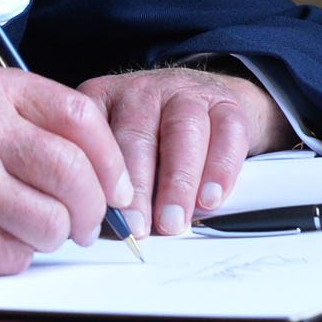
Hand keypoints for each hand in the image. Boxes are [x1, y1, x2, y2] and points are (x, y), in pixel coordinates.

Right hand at [0, 64, 133, 286]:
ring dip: (53, 238)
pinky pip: (16, 254)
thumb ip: (36, 127)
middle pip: (73, 171)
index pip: (80, 115)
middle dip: (93, 210)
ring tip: (30, 232)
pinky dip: (14, 257)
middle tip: (89, 226)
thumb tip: (112, 175)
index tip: (119, 188)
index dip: (111, 159)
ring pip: (53, 220)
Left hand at [77, 66, 294, 237]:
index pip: (95, 136)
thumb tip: (106, 230)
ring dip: (178, 182)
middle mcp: (141, 91)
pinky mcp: (225, 102)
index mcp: (103, 100)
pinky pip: (226, 132)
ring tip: (174, 220)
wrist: (206, 101)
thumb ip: (110, 182)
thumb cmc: (154, 137)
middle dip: (138, 187)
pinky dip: (220, 169)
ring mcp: (185, 92)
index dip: (101, 179)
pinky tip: (211, 198)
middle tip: (139, 227)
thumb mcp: (119, 149)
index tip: (108, 218)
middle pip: (137, 134)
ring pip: (182, 130)